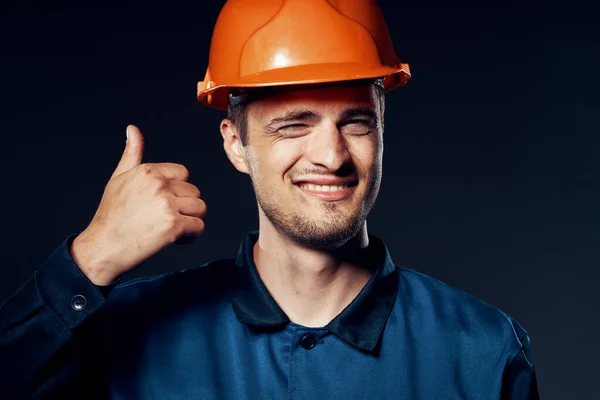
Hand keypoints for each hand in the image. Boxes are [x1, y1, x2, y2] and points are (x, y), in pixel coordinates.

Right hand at [70, 125, 206, 284]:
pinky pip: (199, 227)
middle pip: (193, 192)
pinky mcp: (173, 225)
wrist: (102, 247)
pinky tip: (175, 239)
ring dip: (190, 220)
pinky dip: (192, 235)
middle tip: (163, 219)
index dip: (176, 191)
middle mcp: (159, 184)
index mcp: (148, 171)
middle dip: (184, 207)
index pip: (183, 174)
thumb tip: (133, 130)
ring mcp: (167, 205)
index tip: (162, 203)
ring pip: (200, 208)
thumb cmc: (111, 216)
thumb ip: (131, 154)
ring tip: (170, 228)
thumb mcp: (118, 178)